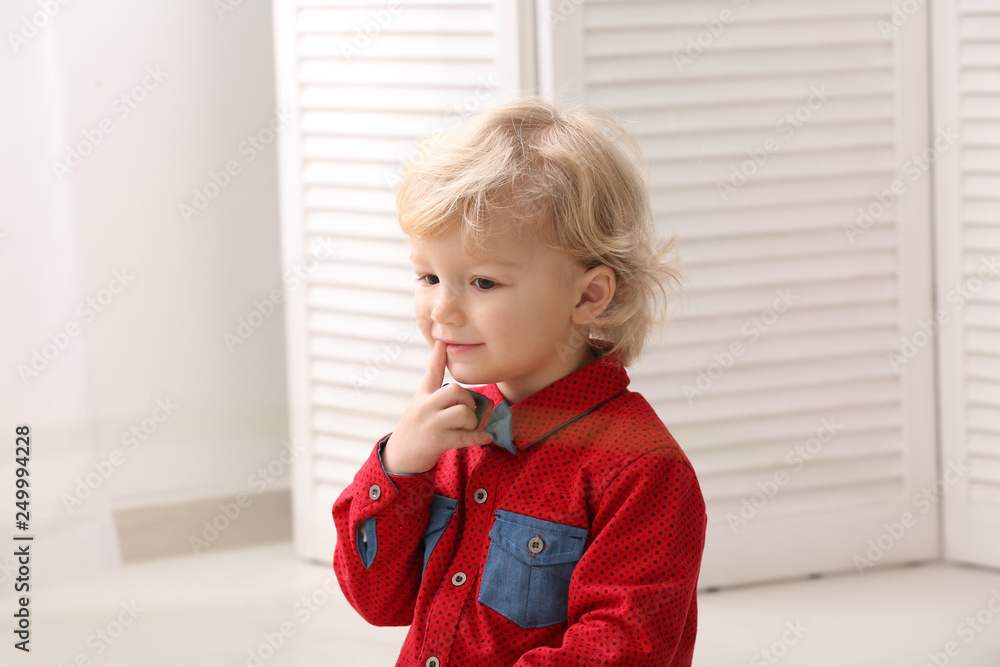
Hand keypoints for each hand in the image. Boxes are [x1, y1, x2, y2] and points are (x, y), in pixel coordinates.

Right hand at [382, 339, 493, 473]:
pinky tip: (486, 437)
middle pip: (455, 390)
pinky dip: (479, 437)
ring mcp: (432, 423)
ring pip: (463, 412)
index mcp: (423, 396)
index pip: (432, 371)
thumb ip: (437, 399)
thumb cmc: (414, 431)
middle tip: (468, 412)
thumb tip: (466, 397)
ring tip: (468, 427)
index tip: (442, 340)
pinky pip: (466, 436)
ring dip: (472, 421)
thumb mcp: (419, 409)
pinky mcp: (438, 441)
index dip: (438, 355)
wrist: (399, 458)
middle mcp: (426, 406)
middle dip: (468, 401)